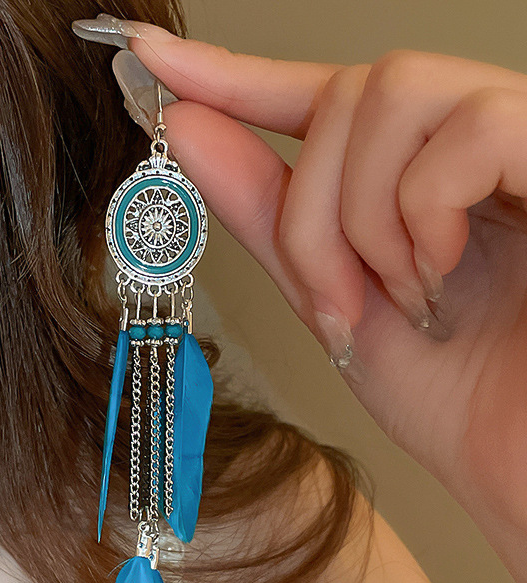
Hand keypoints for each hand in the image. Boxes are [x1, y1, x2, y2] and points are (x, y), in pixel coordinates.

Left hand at [72, 16, 526, 582]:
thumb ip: (269, 216)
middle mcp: (467, 146)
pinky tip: (442, 273)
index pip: (316, 95)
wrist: (524, 462)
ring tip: (400, 296)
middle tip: (332, 301)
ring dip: (363, 215)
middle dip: (310, 210)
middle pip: (348, 91)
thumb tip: (192, 132)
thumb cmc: (451, 394)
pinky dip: (425, 212)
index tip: (154, 59)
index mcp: (412, 176)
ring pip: (395, 92)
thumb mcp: (334, 303)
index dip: (233, 75)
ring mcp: (521, 145)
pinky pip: (472, 130)